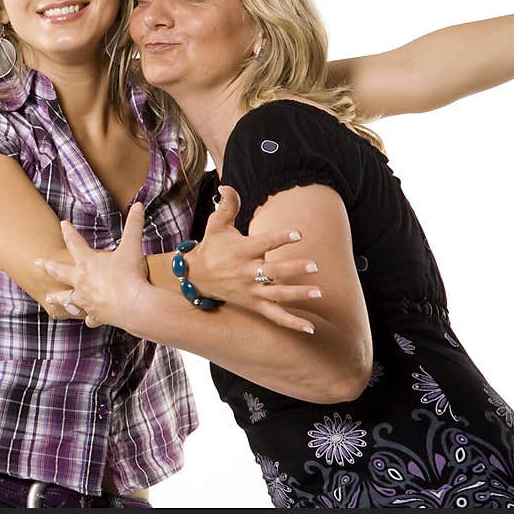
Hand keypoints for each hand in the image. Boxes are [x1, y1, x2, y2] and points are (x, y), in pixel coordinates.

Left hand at [38, 203, 150, 328]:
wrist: (132, 305)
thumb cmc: (129, 275)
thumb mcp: (132, 247)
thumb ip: (134, 225)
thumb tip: (138, 205)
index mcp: (88, 262)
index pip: (75, 243)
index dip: (69, 232)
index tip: (63, 224)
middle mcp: (82, 281)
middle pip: (60, 272)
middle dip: (48, 266)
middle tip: (36, 263)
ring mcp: (86, 300)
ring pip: (67, 299)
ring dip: (58, 298)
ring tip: (49, 298)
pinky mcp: (95, 315)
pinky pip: (89, 317)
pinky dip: (89, 317)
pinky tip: (89, 319)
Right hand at [186, 186, 320, 331]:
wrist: (195, 278)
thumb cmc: (211, 247)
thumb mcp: (216, 225)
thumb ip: (227, 205)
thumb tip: (227, 185)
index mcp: (241, 250)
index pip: (264, 243)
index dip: (281, 237)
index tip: (299, 233)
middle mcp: (246, 272)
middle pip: (273, 271)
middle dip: (293, 269)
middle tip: (314, 265)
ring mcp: (251, 291)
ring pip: (277, 294)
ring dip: (298, 295)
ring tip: (318, 292)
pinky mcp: (253, 304)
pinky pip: (274, 316)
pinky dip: (291, 323)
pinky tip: (310, 328)